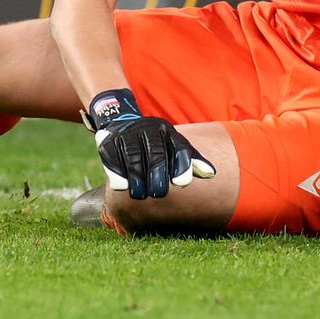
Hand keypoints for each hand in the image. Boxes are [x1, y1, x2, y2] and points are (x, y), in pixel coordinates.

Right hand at [86, 89, 215, 199]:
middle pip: (155, 155)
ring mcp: (127, 134)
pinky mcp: (108, 141)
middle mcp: (148, 129)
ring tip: (141, 195)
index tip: (182, 184)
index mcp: (167, 131)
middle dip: (157, 176)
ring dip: (137, 180)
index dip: (182, 166)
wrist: (120, 123)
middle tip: (158, 193)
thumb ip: (192, 161)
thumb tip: (211, 174)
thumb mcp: (174, 146)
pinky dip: (119, 174)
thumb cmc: (154, 142)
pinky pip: (113, 159)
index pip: (179, 148)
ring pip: (134, 158)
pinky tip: (124, 186)